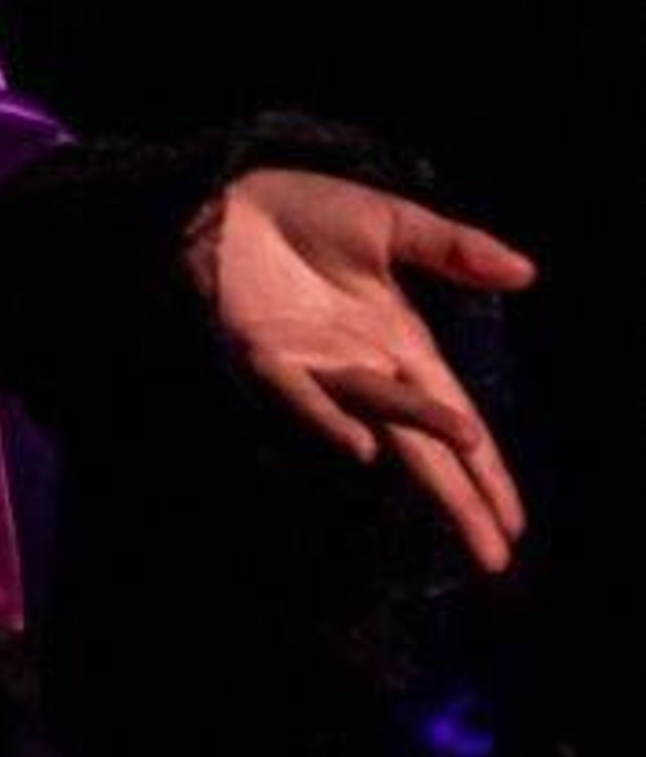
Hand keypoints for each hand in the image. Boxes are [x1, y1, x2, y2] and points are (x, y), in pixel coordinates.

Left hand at [192, 168, 532, 574]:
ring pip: (381, 417)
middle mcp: (365, 366)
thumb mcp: (392, 226)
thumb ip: (455, 250)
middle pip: (425, 443)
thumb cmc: (305, 216)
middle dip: (462, 497)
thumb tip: (529, 273)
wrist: (226, 200)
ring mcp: (316, 367)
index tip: (515, 524)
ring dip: (422, 442)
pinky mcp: (266, 356)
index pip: (457, 417)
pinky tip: (362, 449)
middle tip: (496, 556)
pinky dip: (331, 420)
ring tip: (465, 484)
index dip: (487, 471)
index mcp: (399, 344)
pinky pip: (304, 395)